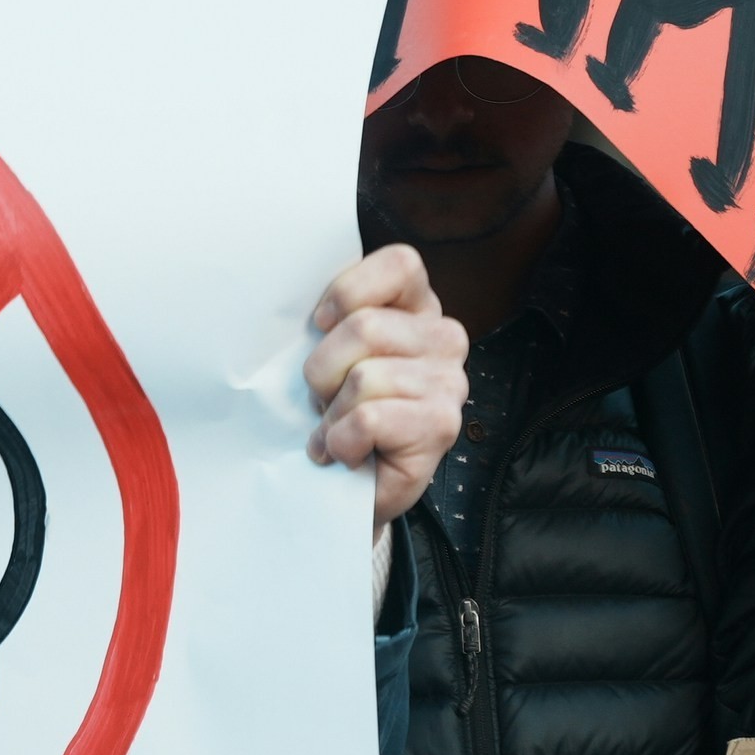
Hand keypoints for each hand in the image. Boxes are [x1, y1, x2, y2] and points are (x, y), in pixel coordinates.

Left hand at [306, 245, 466, 526]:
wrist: (348, 489)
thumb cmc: (336, 413)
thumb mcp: (330, 353)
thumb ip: (333, 319)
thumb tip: (305, 303)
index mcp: (418, 307)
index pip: (401, 264)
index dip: (347, 293)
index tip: (319, 326)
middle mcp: (444, 338)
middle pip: (364, 326)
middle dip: (324, 370)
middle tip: (326, 401)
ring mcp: (449, 383)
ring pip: (363, 377)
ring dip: (333, 414)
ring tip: (338, 430)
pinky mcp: (441, 426)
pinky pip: (369, 419)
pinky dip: (342, 441)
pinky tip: (348, 453)